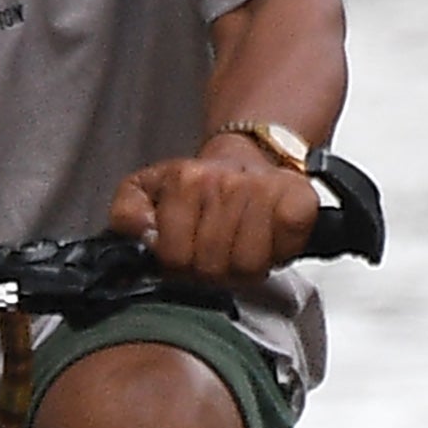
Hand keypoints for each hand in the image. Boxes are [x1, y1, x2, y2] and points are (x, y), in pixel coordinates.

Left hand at [107, 142, 314, 285]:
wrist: (248, 158)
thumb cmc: (202, 188)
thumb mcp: (148, 191)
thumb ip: (127, 212)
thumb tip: (139, 232)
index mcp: (185, 180)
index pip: (174, 256)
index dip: (179, 265)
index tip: (185, 253)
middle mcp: (225, 182)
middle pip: (211, 266)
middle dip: (211, 269)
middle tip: (216, 253)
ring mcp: (264, 189)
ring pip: (248, 263)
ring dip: (245, 264)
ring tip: (240, 247)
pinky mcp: (299, 200)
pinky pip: (285, 244)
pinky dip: (281, 250)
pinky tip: (269, 239)